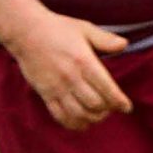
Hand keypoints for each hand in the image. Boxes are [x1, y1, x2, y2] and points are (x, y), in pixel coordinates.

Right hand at [0, 10, 131, 131]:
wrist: (26, 32)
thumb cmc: (57, 29)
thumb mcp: (84, 29)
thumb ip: (105, 39)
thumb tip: (124, 45)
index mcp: (84, 61)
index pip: (107, 89)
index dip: (119, 102)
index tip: (126, 107)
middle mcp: (71, 77)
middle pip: (95, 105)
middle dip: (107, 110)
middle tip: (111, 108)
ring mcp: (57, 87)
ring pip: (79, 114)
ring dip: (92, 118)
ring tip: (98, 115)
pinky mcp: (45, 93)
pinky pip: (59, 115)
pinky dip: (72, 124)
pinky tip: (80, 122)